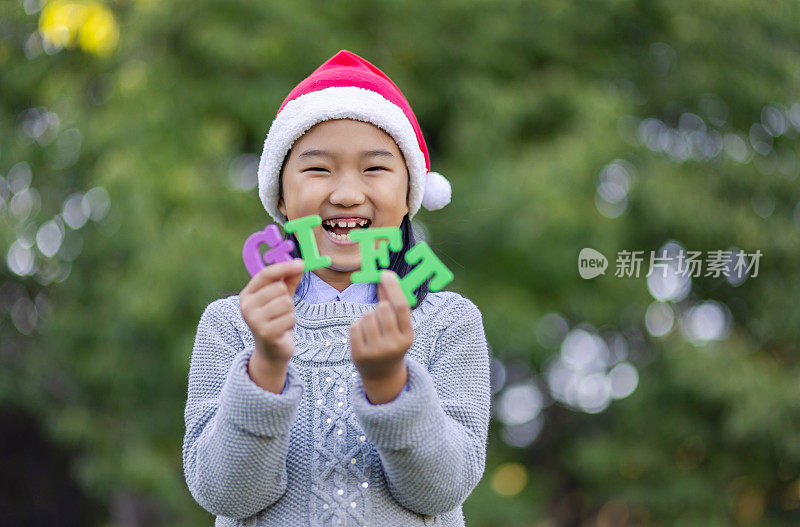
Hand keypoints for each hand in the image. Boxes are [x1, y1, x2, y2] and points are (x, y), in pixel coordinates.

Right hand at [240, 258, 304, 363]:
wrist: (270, 351)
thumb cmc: (275, 319)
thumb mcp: (280, 298)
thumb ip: (288, 280)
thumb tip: (300, 264)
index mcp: (247, 295)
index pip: (265, 274)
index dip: (284, 267)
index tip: (301, 263)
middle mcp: (246, 307)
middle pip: (278, 288)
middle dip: (287, 298)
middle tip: (281, 311)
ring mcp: (255, 321)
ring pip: (286, 303)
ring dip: (289, 312)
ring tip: (281, 320)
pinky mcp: (266, 333)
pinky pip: (290, 318)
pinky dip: (291, 323)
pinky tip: (283, 329)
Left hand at [350, 271, 414, 402]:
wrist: (382, 374)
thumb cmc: (391, 342)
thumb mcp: (398, 326)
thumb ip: (392, 302)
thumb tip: (385, 277)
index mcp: (407, 336)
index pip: (402, 307)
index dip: (393, 287)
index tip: (385, 274)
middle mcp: (394, 344)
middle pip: (382, 308)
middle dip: (379, 308)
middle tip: (380, 320)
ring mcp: (376, 351)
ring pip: (367, 316)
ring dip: (367, 318)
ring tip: (372, 331)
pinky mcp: (360, 354)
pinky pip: (355, 326)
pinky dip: (357, 327)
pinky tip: (363, 337)